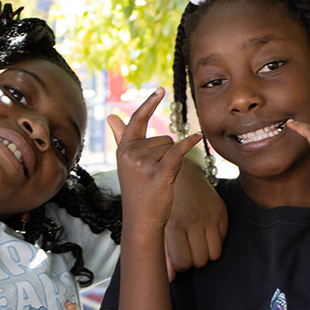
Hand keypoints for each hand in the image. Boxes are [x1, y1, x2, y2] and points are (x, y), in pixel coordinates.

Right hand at [108, 88, 202, 230]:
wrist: (141, 220)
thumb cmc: (137, 191)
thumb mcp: (126, 163)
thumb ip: (121, 137)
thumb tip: (111, 116)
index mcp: (123, 149)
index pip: (138, 120)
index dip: (150, 104)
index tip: (161, 89)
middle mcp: (131, 153)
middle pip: (163, 138)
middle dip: (166, 154)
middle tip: (155, 175)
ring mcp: (144, 163)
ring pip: (171, 147)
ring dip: (172, 161)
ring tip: (160, 179)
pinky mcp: (159, 172)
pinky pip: (178, 151)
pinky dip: (190, 143)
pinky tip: (198, 136)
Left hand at [165, 159, 226, 279]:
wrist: (182, 174)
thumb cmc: (166, 204)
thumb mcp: (159, 225)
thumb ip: (163, 253)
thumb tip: (169, 279)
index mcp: (174, 224)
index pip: (183, 263)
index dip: (180, 264)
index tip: (177, 255)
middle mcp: (194, 220)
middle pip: (200, 261)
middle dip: (193, 259)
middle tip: (186, 248)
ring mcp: (210, 216)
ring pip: (214, 254)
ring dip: (205, 253)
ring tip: (196, 242)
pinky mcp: (222, 211)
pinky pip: (223, 240)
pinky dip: (214, 240)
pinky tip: (204, 230)